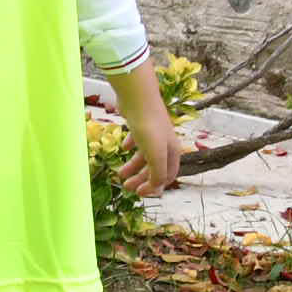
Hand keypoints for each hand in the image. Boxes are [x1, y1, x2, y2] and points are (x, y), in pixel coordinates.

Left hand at [113, 68, 182, 196]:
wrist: (138, 98)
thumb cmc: (149, 127)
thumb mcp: (155, 154)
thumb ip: (158, 173)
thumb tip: (157, 189)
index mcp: (172, 151)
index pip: (168, 174)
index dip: (156, 186)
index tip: (140, 193)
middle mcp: (165, 143)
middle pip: (154, 167)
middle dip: (141, 179)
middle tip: (126, 187)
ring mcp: (152, 132)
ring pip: (144, 154)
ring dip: (133, 166)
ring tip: (119, 174)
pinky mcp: (140, 123)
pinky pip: (136, 138)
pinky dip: (130, 145)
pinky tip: (122, 148)